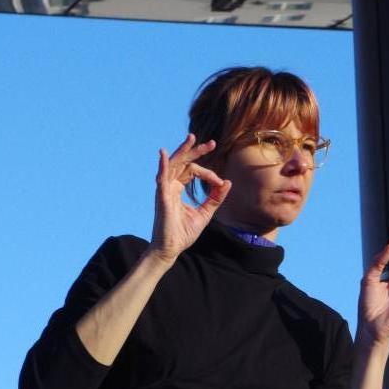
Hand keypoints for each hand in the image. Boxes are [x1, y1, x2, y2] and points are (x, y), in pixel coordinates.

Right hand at [150, 134, 231, 262]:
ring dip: (183, 151)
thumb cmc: (183, 233)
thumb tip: (227, 182)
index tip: (220, 182)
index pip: (193, 172)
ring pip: (173, 165)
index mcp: (178, 189)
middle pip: (183, 163)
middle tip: (212, 143)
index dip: (209, 174)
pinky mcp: (161, 198)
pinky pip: (161, 179)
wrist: (171, 249)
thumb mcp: (205, 213)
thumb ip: (215, 198)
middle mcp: (170, 186)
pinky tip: (164, 154)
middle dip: (196, 152)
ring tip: (192, 139)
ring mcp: (164, 191)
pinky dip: (163, 166)